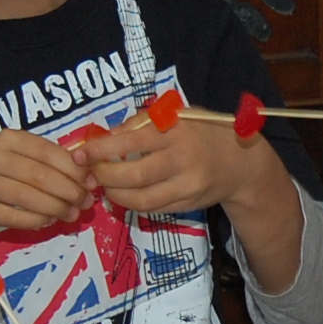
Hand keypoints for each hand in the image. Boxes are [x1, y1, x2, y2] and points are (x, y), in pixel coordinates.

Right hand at [0, 129, 94, 233]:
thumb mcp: (24, 163)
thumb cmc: (4, 180)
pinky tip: (49, 221)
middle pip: (40, 176)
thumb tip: (89, 177)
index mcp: (8, 139)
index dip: (74, 169)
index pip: (48, 152)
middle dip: (70, 191)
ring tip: (72, 215)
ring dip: (57, 208)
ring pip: (30, 197)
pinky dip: (38, 221)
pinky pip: (16, 217)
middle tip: (85, 202)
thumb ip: (53, 165)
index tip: (91, 182)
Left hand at [80, 113, 289, 222]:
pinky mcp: (188, 204)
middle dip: (104, 176)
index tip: (81, 153)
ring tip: (104, 185)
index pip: (130, 142)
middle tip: (90, 173)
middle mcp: (182, 159)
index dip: (100, 150)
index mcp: (176, 130)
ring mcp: (187, 185)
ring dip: (115, 194)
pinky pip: (152, 208)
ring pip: (141, 198)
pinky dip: (131, 202)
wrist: (241, 162)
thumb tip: (105, 137)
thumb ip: (142, 123)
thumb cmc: (202, 132)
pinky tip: (123, 193)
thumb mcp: (176, 115)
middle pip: (134, 175)